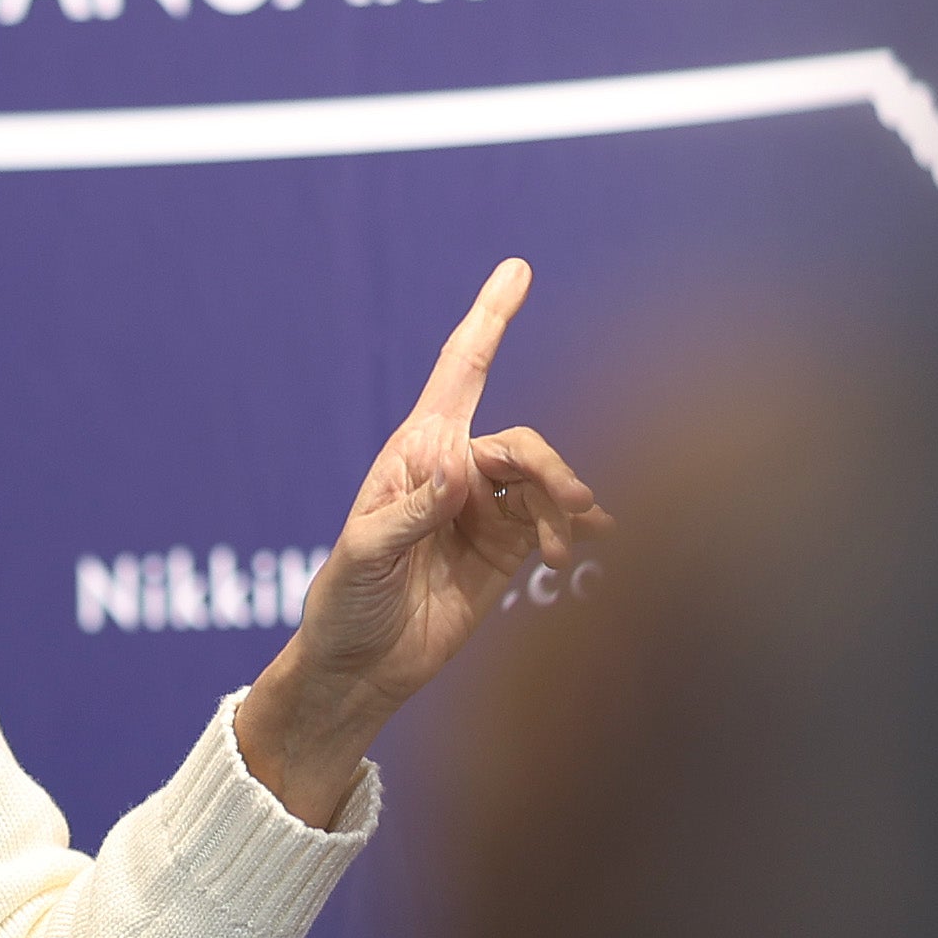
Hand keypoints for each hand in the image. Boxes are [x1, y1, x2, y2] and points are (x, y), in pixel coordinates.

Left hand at [232, 257, 598, 826]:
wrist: (361, 669)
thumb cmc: (344, 606)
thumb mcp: (363, 558)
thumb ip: (409, 511)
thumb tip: (457, 461)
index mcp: (412, 455)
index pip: (458, 372)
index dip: (489, 320)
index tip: (518, 268)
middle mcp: (453, 471)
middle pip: (519, 441)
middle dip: (548, 466)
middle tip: (572, 505)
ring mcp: (484, 509)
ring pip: (543, 479)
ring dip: (563, 502)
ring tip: (565, 547)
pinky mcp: (506, 549)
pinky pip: (552, 520)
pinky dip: (573, 527)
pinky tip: (592, 542)